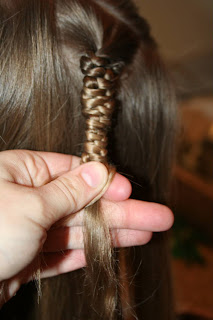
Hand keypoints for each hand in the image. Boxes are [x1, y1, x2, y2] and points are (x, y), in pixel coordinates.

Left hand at [0, 150, 172, 303]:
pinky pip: (64, 253)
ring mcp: (30, 229)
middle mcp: (28, 198)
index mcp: (23, 172)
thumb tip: (98, 172)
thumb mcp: (29, 204)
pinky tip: (113, 250)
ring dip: (112, 233)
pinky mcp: (29, 258)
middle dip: (122, 211)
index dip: (105, 182)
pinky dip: (87, 252)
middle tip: (157, 217)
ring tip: (146, 234)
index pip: (74, 172)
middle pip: (85, 203)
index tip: (131, 191)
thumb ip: (68, 190)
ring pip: (79, 229)